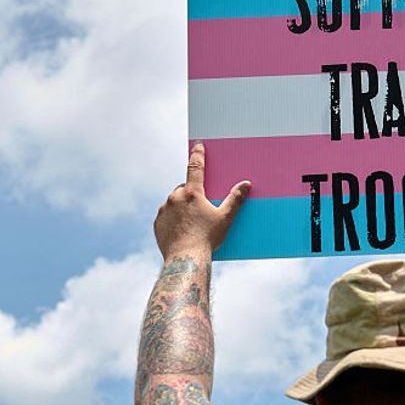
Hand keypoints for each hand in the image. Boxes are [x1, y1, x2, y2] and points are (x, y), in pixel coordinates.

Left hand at [154, 143, 249, 259]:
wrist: (185, 259)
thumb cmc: (207, 239)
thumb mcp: (225, 218)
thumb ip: (235, 199)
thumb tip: (246, 184)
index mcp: (192, 193)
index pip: (195, 167)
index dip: (198, 155)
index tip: (198, 146)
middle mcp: (175, 197)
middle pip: (184, 188)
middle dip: (192, 193)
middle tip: (201, 206)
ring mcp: (164, 209)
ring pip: (174, 201)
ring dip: (181, 206)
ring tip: (192, 222)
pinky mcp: (157, 222)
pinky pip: (166, 215)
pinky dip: (173, 218)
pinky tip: (182, 229)